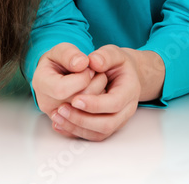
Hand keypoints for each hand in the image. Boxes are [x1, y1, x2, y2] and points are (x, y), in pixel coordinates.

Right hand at [32, 43, 108, 116]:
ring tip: (96, 81)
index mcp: (41, 83)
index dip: (82, 78)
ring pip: (86, 113)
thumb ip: (70, 54)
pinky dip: (97, 107)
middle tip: (96, 73)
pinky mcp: (69, 122)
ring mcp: (58, 115)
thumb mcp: (61, 50)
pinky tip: (95, 93)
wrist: (56, 74)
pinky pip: (89, 120)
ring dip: (99, 95)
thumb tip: (82, 63)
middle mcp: (46, 103)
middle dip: (94, 85)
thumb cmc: (58, 61)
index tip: (89, 68)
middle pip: (76, 103)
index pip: (62, 89)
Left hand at [48, 45, 164, 141]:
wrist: (126, 75)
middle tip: (62, 109)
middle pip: (107, 124)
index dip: (95, 104)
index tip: (75, 99)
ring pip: (99, 133)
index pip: (114, 103)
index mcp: (130, 90)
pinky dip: (76, 131)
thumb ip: (105, 56)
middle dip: (82, 119)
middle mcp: (126, 109)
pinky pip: (93, 135)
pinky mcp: (108, 126)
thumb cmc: (119, 65)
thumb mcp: (115, 53)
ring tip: (58, 115)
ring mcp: (118, 120)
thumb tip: (94, 62)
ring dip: (77, 127)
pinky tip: (60, 123)